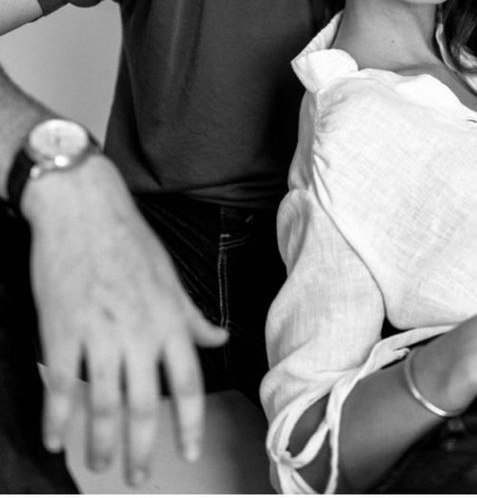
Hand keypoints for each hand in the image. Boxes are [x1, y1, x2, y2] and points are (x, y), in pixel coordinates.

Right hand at [24, 155, 227, 485]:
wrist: (83, 207)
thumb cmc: (129, 239)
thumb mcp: (169, 277)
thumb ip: (190, 316)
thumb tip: (219, 338)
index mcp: (168, 319)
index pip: (187, 382)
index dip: (190, 422)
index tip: (190, 451)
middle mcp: (138, 332)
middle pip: (144, 404)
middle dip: (143, 447)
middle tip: (139, 476)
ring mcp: (98, 333)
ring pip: (102, 403)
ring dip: (100, 442)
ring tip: (98, 464)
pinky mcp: (61, 329)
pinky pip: (59, 386)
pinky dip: (56, 418)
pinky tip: (55, 440)